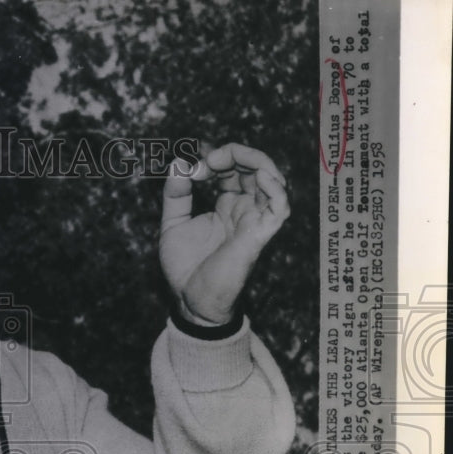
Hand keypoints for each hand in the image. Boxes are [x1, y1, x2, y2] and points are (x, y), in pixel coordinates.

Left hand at [160, 143, 289, 325]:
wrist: (190, 300)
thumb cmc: (186, 267)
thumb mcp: (173, 224)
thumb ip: (175, 195)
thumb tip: (179, 163)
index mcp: (226, 203)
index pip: (233, 165)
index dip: (214, 159)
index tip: (190, 173)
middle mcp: (245, 208)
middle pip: (255, 165)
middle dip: (234, 153)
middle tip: (207, 162)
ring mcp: (255, 220)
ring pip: (272, 178)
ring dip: (255, 160)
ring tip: (225, 161)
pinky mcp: (260, 234)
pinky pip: (280, 207)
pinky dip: (275, 188)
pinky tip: (260, 176)